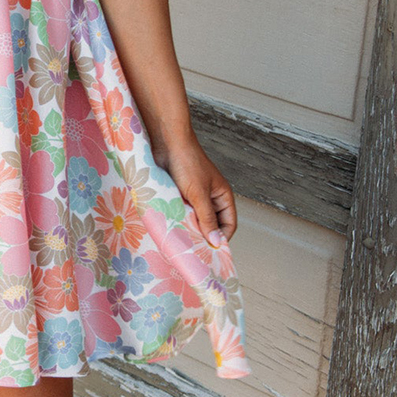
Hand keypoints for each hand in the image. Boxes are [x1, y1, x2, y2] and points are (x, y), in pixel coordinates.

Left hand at [153, 132, 236, 247]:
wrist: (167, 143)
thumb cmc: (187, 163)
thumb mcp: (199, 194)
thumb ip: (207, 218)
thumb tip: (216, 241)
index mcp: (222, 196)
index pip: (229, 224)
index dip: (222, 238)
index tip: (211, 253)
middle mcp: (211, 198)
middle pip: (212, 224)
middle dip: (204, 236)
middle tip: (194, 250)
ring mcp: (195, 196)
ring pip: (196, 219)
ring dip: (190, 228)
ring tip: (182, 240)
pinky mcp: (180, 194)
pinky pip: (183, 212)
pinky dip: (179, 220)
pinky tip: (172, 227)